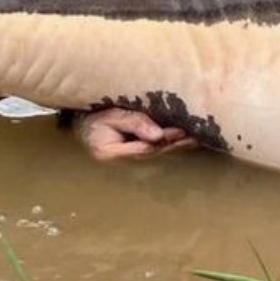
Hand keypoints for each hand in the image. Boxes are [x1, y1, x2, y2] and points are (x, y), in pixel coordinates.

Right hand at [73, 108, 198, 160]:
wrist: (83, 128)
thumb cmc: (95, 119)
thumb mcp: (111, 116)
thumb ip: (134, 123)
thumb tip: (158, 136)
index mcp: (111, 153)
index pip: (144, 148)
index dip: (163, 140)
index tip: (180, 131)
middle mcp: (121, 163)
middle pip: (154, 154)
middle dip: (175, 146)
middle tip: (195, 137)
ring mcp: (127, 164)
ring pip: (157, 156)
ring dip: (177, 148)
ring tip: (196, 140)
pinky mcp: (135, 158)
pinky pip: (155, 153)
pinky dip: (171, 147)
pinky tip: (185, 142)